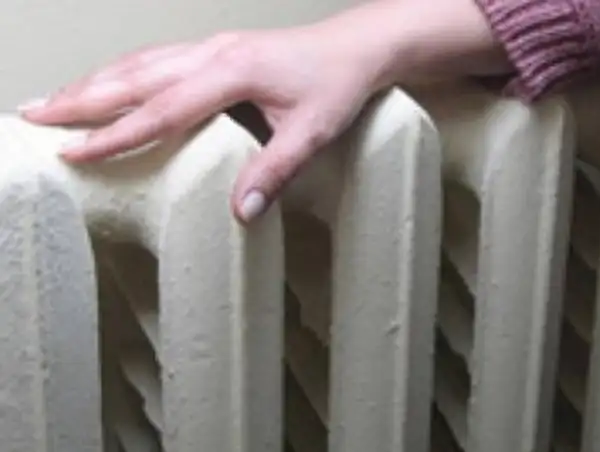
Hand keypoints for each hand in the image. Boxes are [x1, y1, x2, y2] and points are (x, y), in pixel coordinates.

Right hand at [19, 24, 392, 222]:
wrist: (358, 46)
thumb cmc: (338, 83)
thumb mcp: (314, 132)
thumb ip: (275, 172)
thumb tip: (240, 213)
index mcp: (232, 73)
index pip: (160, 110)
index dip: (114, 134)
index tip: (75, 153)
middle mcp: (213, 54)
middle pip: (132, 77)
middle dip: (78, 100)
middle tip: (31, 118)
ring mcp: (211, 47)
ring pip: (137, 63)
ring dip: (91, 82)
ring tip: (50, 101)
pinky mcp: (215, 49)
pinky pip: (155, 58)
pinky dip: (120, 72)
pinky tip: (104, 83)